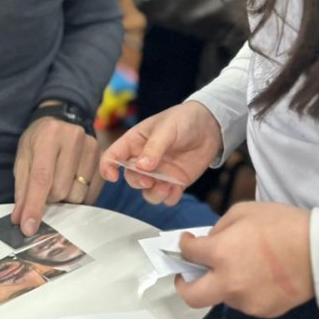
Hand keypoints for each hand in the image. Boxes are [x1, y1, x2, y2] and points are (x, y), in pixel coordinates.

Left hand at [11, 118, 101, 235]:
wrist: (60, 121)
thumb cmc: (38, 141)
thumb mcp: (23, 159)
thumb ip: (22, 189)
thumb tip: (21, 219)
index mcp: (48, 136)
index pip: (42, 177)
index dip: (35, 205)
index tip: (29, 227)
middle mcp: (73, 138)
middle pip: (60, 190)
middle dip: (50, 199)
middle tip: (45, 189)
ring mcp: (91, 147)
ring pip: (77, 195)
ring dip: (65, 199)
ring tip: (59, 182)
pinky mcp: (102, 158)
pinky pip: (92, 193)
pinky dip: (79, 197)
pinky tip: (72, 183)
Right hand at [99, 102, 222, 205]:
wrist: (210, 125)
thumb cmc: (183, 119)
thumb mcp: (167, 129)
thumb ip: (154, 147)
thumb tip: (141, 166)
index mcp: (135, 142)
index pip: (113, 155)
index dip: (108, 167)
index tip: (112, 177)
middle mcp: (144, 159)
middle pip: (131, 177)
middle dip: (137, 181)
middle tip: (149, 179)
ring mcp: (160, 172)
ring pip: (147, 192)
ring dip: (153, 194)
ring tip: (166, 188)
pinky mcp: (175, 182)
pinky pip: (166, 198)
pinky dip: (169, 198)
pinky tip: (176, 190)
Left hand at [175, 202, 313, 317]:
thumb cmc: (281, 224)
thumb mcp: (244, 211)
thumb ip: (220, 228)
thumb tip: (210, 241)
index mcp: (220, 254)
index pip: (188, 253)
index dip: (184, 245)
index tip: (187, 242)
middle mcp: (228, 283)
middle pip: (192, 297)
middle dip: (184, 286)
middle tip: (187, 275)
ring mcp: (246, 302)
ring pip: (222, 297)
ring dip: (222, 283)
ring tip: (242, 266)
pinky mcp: (264, 312)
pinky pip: (245, 302)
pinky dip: (244, 289)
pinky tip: (260, 276)